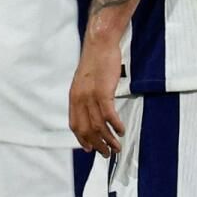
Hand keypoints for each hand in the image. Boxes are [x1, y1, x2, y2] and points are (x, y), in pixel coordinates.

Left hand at [69, 38, 125, 156]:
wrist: (100, 44)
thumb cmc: (97, 59)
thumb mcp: (86, 80)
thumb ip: (86, 94)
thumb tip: (92, 106)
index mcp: (74, 97)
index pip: (75, 125)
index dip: (82, 139)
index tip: (90, 148)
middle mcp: (79, 99)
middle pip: (86, 130)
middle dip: (97, 144)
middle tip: (106, 153)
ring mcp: (90, 96)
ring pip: (98, 126)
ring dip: (108, 139)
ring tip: (117, 147)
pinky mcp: (103, 92)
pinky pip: (108, 115)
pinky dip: (115, 126)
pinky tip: (121, 130)